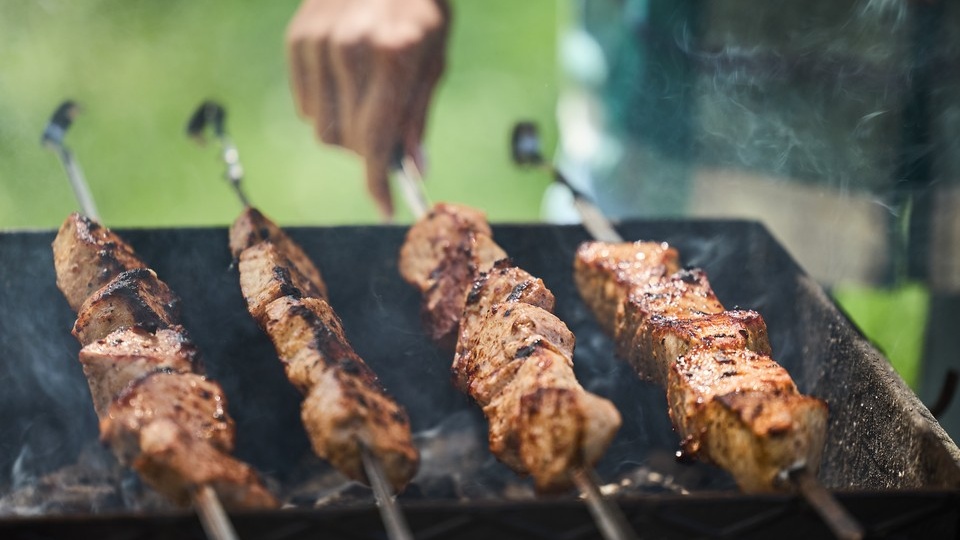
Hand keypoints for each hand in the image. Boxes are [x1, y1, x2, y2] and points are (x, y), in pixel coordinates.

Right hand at [287, 0, 449, 218]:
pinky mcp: (298, 38)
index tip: (385, 208)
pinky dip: (326, 109)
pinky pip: (305, 107)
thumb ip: (418, 114)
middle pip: (348, 142)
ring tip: (366, 103)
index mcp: (395, 54)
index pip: (379, 139)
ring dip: (347, 131)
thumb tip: (412, 168)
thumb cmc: (420, 8)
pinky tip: (344, 83)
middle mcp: (351, 48)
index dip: (380, 182)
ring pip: (323, 129)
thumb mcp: (434, 57)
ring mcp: (320, 42)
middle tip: (385, 140)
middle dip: (369, 153)